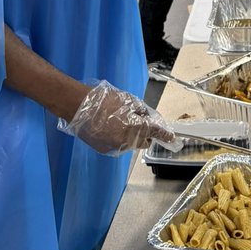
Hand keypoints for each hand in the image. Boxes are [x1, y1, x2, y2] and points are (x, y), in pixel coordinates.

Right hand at [58, 81, 177, 155]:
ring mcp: (115, 147)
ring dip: (131, 135)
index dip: (164, 134)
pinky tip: (111, 127)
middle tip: (141, 121)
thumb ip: (140, 110)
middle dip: (145, 134)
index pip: (154, 132)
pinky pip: (117, 145)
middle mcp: (127, 141)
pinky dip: (119, 138)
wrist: (79, 107)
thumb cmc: (104, 100)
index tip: (171, 137)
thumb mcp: (127, 100)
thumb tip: (146, 116)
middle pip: (143, 141)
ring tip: (121, 121)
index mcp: (135, 127)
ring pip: (130, 144)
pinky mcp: (104, 149)